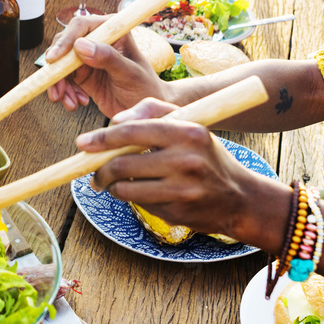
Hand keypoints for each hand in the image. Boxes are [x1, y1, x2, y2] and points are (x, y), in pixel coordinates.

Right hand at [44, 16, 166, 116]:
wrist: (146, 110)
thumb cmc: (145, 88)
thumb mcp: (130, 74)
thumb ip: (108, 58)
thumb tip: (80, 45)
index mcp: (112, 30)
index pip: (81, 25)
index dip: (65, 40)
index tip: (54, 59)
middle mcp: (98, 39)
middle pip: (64, 44)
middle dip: (57, 68)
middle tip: (58, 90)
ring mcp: (88, 57)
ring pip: (60, 63)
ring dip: (59, 84)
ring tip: (70, 103)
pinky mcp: (82, 73)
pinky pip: (63, 79)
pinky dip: (65, 92)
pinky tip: (76, 103)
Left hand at [76, 107, 259, 238]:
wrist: (239, 197)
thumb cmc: (206, 155)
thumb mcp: (189, 124)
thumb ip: (153, 111)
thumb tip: (116, 121)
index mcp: (188, 131)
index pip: (134, 131)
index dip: (104, 138)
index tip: (84, 143)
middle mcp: (186, 160)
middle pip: (124, 164)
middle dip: (101, 170)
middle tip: (94, 173)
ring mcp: (182, 189)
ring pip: (127, 188)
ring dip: (112, 187)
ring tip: (110, 184)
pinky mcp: (178, 212)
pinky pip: (139, 205)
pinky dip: (131, 198)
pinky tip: (137, 193)